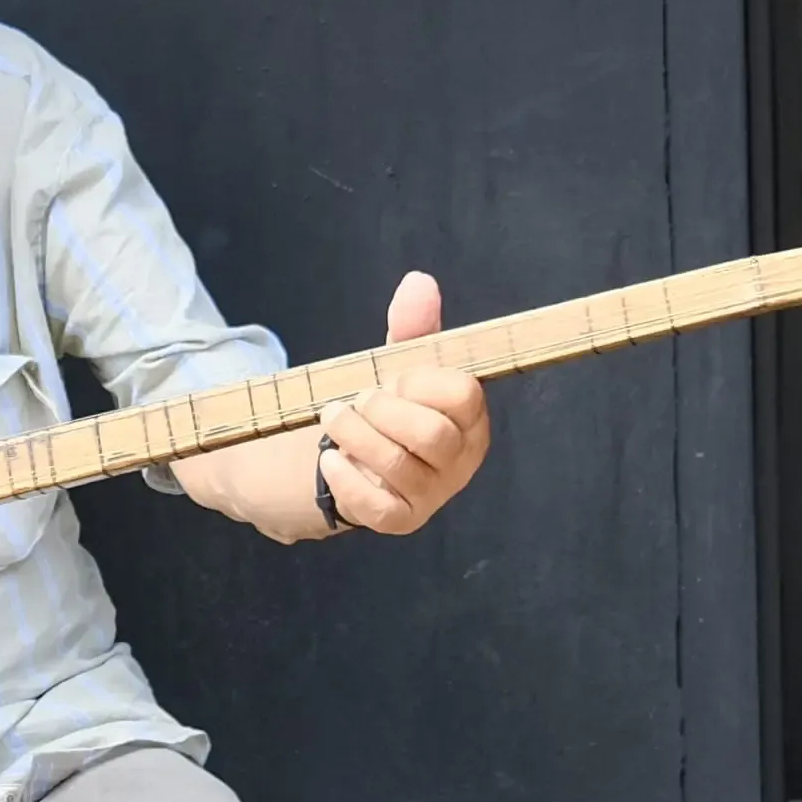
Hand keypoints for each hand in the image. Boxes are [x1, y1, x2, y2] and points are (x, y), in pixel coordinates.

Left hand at [317, 271, 489, 536]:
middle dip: (384, 410)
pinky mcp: (400, 519)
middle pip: (432, 434)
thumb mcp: (401, 365)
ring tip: (334, 418)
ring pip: (398, 466)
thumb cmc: (393, 408)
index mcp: (471, 417)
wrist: (358, 456)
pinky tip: (330, 457)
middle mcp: (461, 459)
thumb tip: (419, 282)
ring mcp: (433, 494)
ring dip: (355, 435)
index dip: (419, 380)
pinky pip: (376, 507)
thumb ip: (414, 328)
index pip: (462, 394)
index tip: (394, 378)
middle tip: (358, 400)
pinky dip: (345, 478)